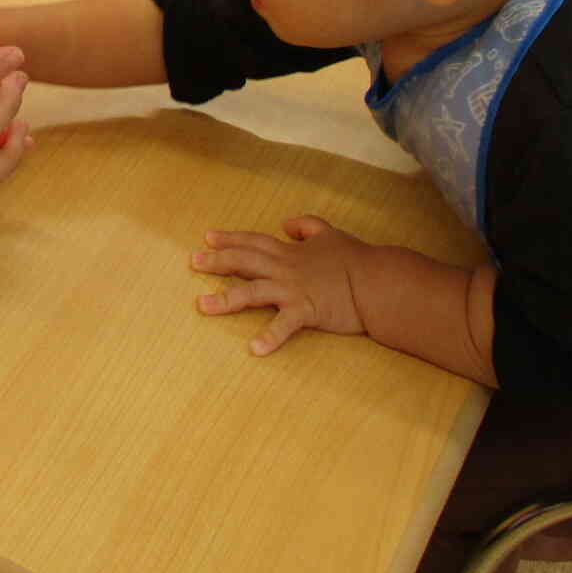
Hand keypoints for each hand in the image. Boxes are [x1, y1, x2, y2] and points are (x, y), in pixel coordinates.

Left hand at [190, 215, 368, 354]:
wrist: (378, 282)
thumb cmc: (357, 258)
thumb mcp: (330, 233)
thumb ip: (307, 225)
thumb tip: (286, 223)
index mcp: (290, 252)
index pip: (254, 241)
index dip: (230, 238)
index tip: (208, 237)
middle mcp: (285, 269)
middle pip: (244, 262)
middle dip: (217, 261)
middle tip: (193, 261)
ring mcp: (293, 290)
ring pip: (253, 292)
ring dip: (226, 299)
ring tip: (202, 306)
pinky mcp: (307, 312)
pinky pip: (284, 326)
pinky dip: (270, 337)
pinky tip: (254, 349)